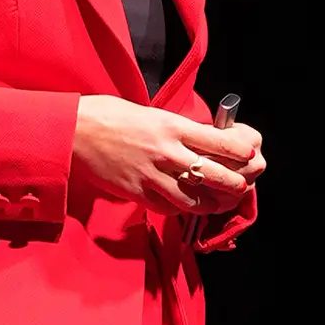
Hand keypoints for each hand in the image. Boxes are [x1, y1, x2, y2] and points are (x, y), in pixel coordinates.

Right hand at [72, 96, 265, 216]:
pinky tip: (185, 207)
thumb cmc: (110, 116)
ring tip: (218, 204)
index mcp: (171, 126)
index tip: (250, 155)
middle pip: (212, 174)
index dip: (238, 151)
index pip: (217, 140)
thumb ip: (174, 129)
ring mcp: (151, 175)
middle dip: (233, 183)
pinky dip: (179, 209)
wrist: (74, 130)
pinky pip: (166, 207)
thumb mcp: (150, 114)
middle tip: (241, 187)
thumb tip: (198, 141)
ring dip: (210, 204)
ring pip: (192, 199)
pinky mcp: (136, 193)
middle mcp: (166, 152)